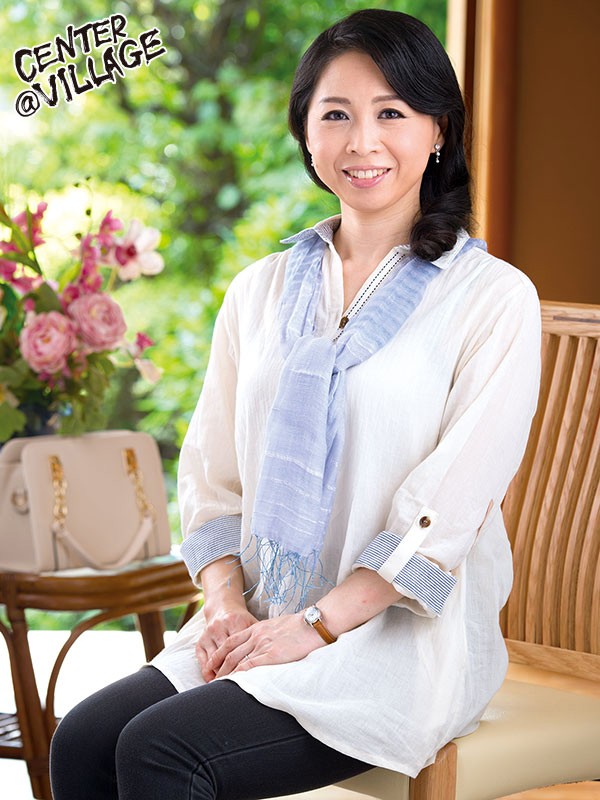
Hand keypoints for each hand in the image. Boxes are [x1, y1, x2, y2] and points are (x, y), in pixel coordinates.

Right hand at [196, 600, 257, 681]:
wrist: (223, 606)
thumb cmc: (241, 619)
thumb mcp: (252, 623)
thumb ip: (260, 637)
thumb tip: (273, 654)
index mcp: (236, 621)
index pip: (241, 648)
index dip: (245, 663)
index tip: (251, 677)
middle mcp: (220, 626)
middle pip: (226, 654)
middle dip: (232, 671)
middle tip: (239, 685)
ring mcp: (209, 633)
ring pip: (214, 658)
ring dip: (219, 673)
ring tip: (225, 686)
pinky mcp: (201, 639)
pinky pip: (202, 659)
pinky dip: (207, 671)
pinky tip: (212, 679)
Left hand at [209, 613, 325, 677]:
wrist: (312, 624)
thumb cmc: (299, 626)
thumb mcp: (276, 626)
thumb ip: (266, 634)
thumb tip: (262, 645)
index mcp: (256, 628)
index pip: (230, 642)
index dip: (219, 654)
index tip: (211, 664)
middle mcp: (256, 636)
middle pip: (229, 653)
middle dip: (217, 667)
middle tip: (209, 678)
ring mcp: (263, 645)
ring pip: (236, 661)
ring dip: (225, 674)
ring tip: (217, 686)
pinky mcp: (272, 655)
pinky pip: (250, 667)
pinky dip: (238, 676)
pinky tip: (233, 684)